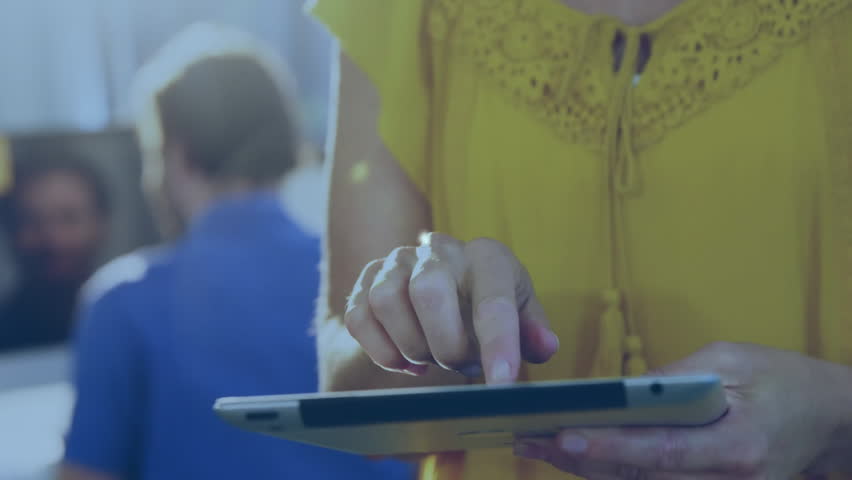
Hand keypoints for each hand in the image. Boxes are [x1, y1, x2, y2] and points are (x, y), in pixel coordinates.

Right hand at [345, 233, 558, 383]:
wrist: (443, 288)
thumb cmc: (488, 303)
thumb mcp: (521, 313)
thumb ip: (533, 331)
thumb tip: (544, 345)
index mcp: (487, 256)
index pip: (492, 299)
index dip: (498, 344)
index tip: (500, 382)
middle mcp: (439, 250)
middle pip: (428, 291)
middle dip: (445, 343)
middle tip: (462, 363)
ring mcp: (397, 262)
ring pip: (386, 300)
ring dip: (412, 345)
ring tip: (433, 358)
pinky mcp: (366, 281)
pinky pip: (359, 317)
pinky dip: (382, 350)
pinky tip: (406, 361)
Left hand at [514, 342, 851, 478]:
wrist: (828, 419)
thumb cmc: (781, 380)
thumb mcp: (731, 360)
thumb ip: (674, 378)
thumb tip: (621, 393)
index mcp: (738, 447)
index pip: (660, 451)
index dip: (608, 446)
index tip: (561, 436)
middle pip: (639, 479)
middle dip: (580, 461)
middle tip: (529, 440)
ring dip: (589, 470)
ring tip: (540, 447)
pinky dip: (616, 473)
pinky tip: (580, 456)